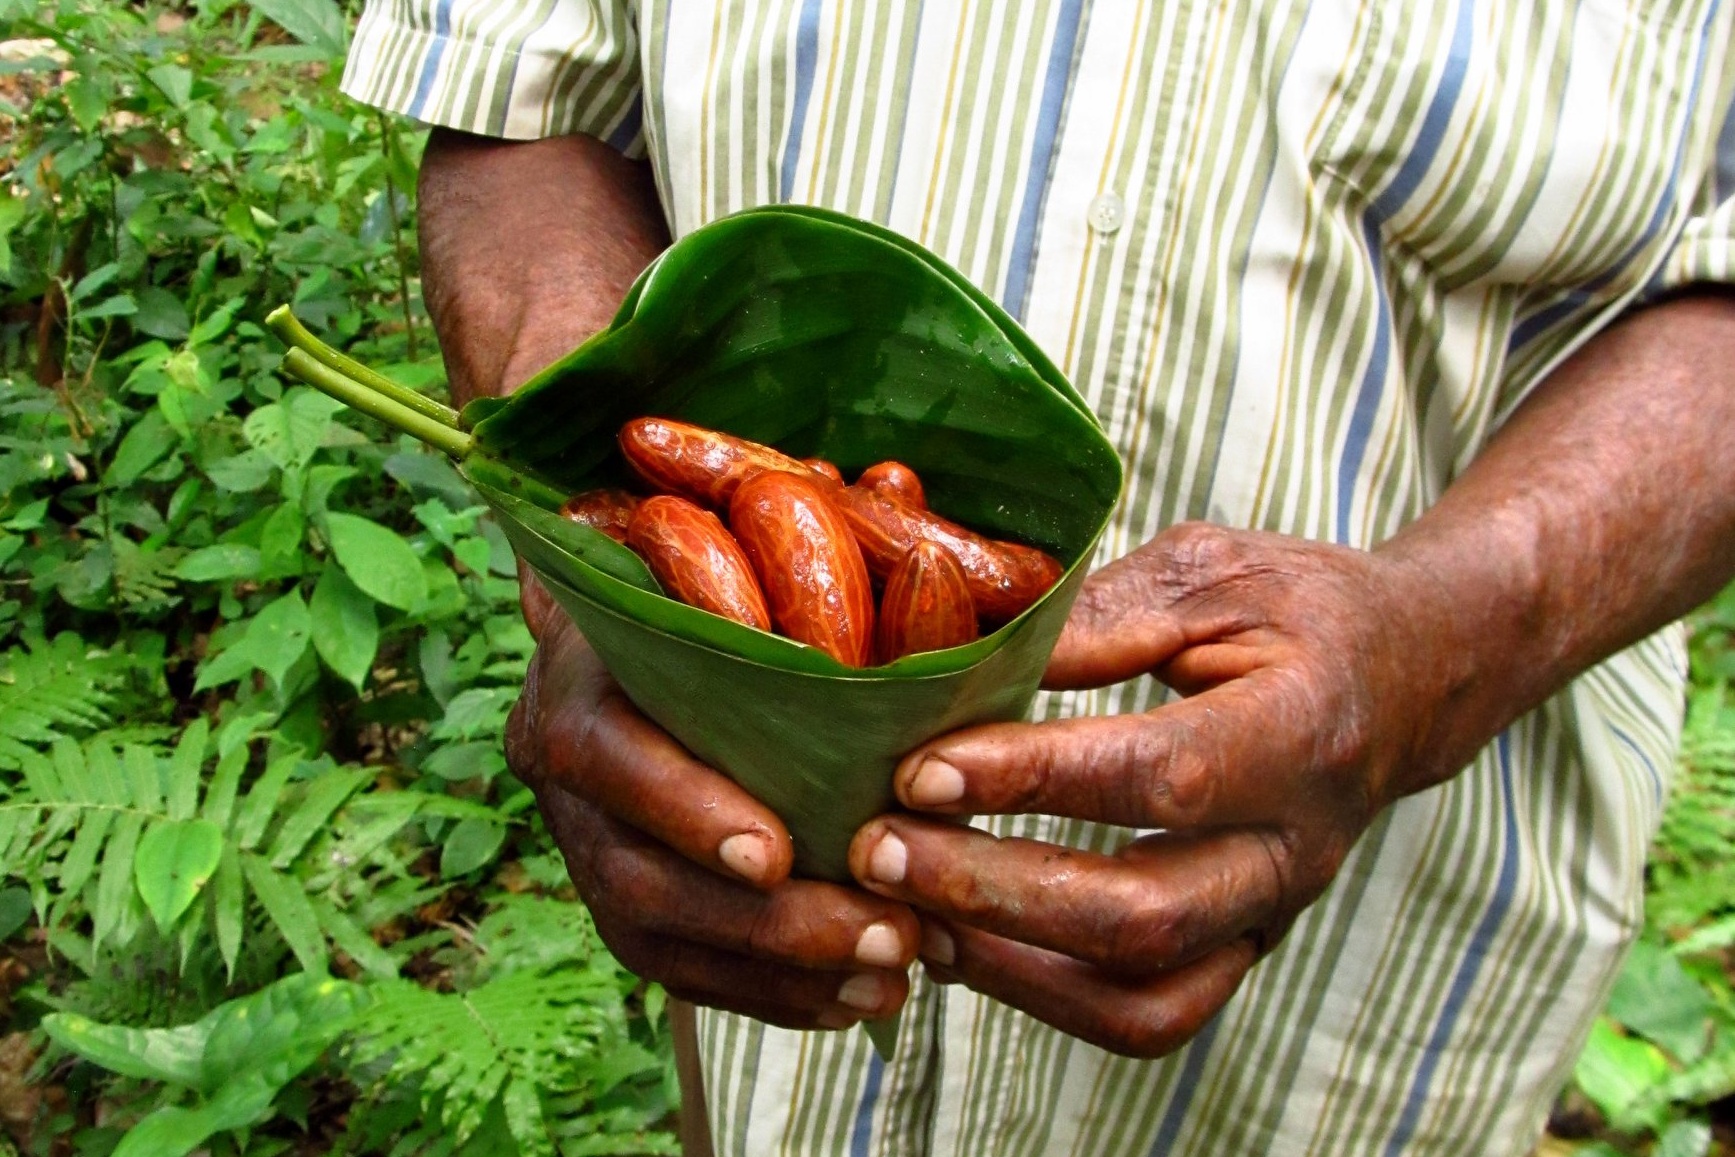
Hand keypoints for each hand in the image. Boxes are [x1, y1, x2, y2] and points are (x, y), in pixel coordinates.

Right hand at [506, 593, 921, 1030]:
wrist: (642, 627)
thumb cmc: (710, 576)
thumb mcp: (733, 554)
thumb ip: (787, 566)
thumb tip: (895, 515)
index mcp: (576, 676)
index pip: (604, 754)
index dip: (683, 808)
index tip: (775, 855)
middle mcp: (564, 773)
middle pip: (638, 876)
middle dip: (766, 923)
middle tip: (886, 936)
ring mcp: (584, 847)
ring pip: (660, 939)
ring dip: (781, 973)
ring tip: (890, 981)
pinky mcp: (619, 903)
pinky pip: (682, 971)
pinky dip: (770, 994)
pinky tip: (852, 1002)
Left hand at [846, 521, 1482, 1056]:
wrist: (1408, 678)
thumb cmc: (1301, 608)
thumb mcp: (1211, 572)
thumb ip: (1100, 614)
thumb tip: (968, 656)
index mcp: (1301, 729)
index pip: (1160, 774)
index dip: (1033, 778)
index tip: (922, 766)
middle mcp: (1296, 846)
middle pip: (1143, 916)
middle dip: (993, 889)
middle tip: (879, 848)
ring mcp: (1273, 912)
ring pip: (1143, 996)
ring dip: (1007, 967)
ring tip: (899, 911)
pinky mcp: (1242, 945)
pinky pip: (1146, 1012)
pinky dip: (1043, 995)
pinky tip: (957, 940)